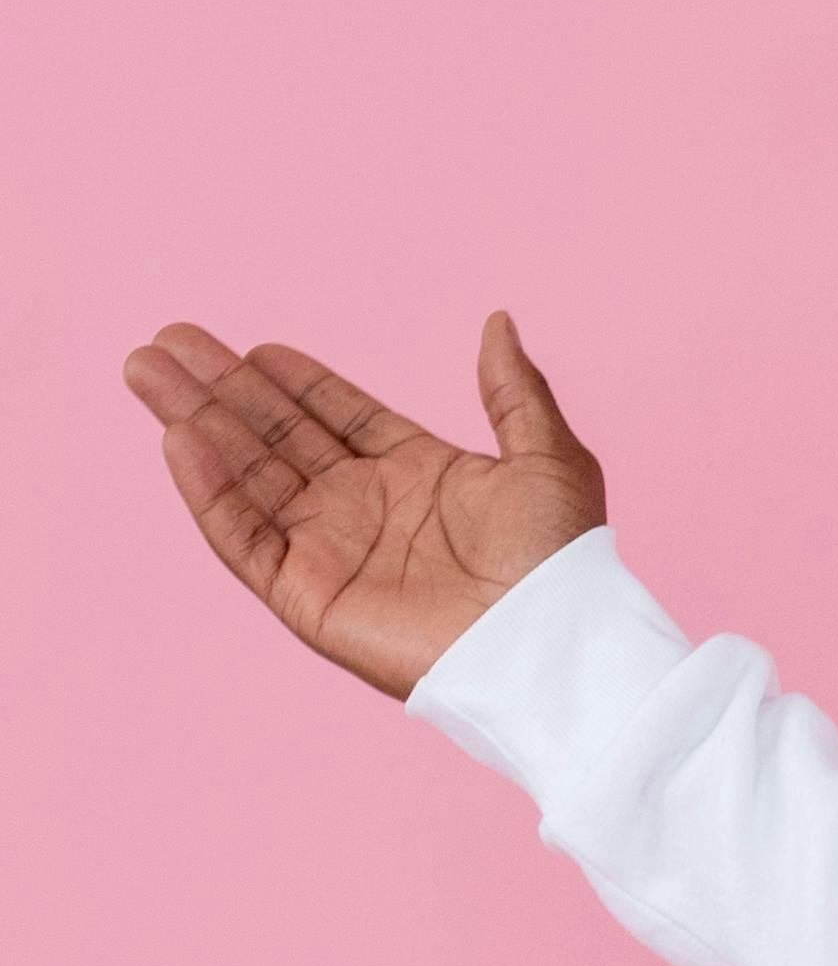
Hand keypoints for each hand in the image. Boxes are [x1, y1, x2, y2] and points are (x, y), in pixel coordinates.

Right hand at [119, 313, 606, 699]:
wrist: (554, 644)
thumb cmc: (564, 562)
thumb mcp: (549, 458)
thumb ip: (514, 389)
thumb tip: (499, 321)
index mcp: (422, 478)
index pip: (340, 418)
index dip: (296, 382)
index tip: (254, 346)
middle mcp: (369, 512)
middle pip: (277, 438)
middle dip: (222, 389)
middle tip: (168, 339)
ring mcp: (334, 553)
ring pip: (247, 476)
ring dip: (195, 422)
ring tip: (145, 368)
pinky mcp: (309, 597)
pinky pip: (245, 537)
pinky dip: (209, 490)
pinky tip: (179, 438)